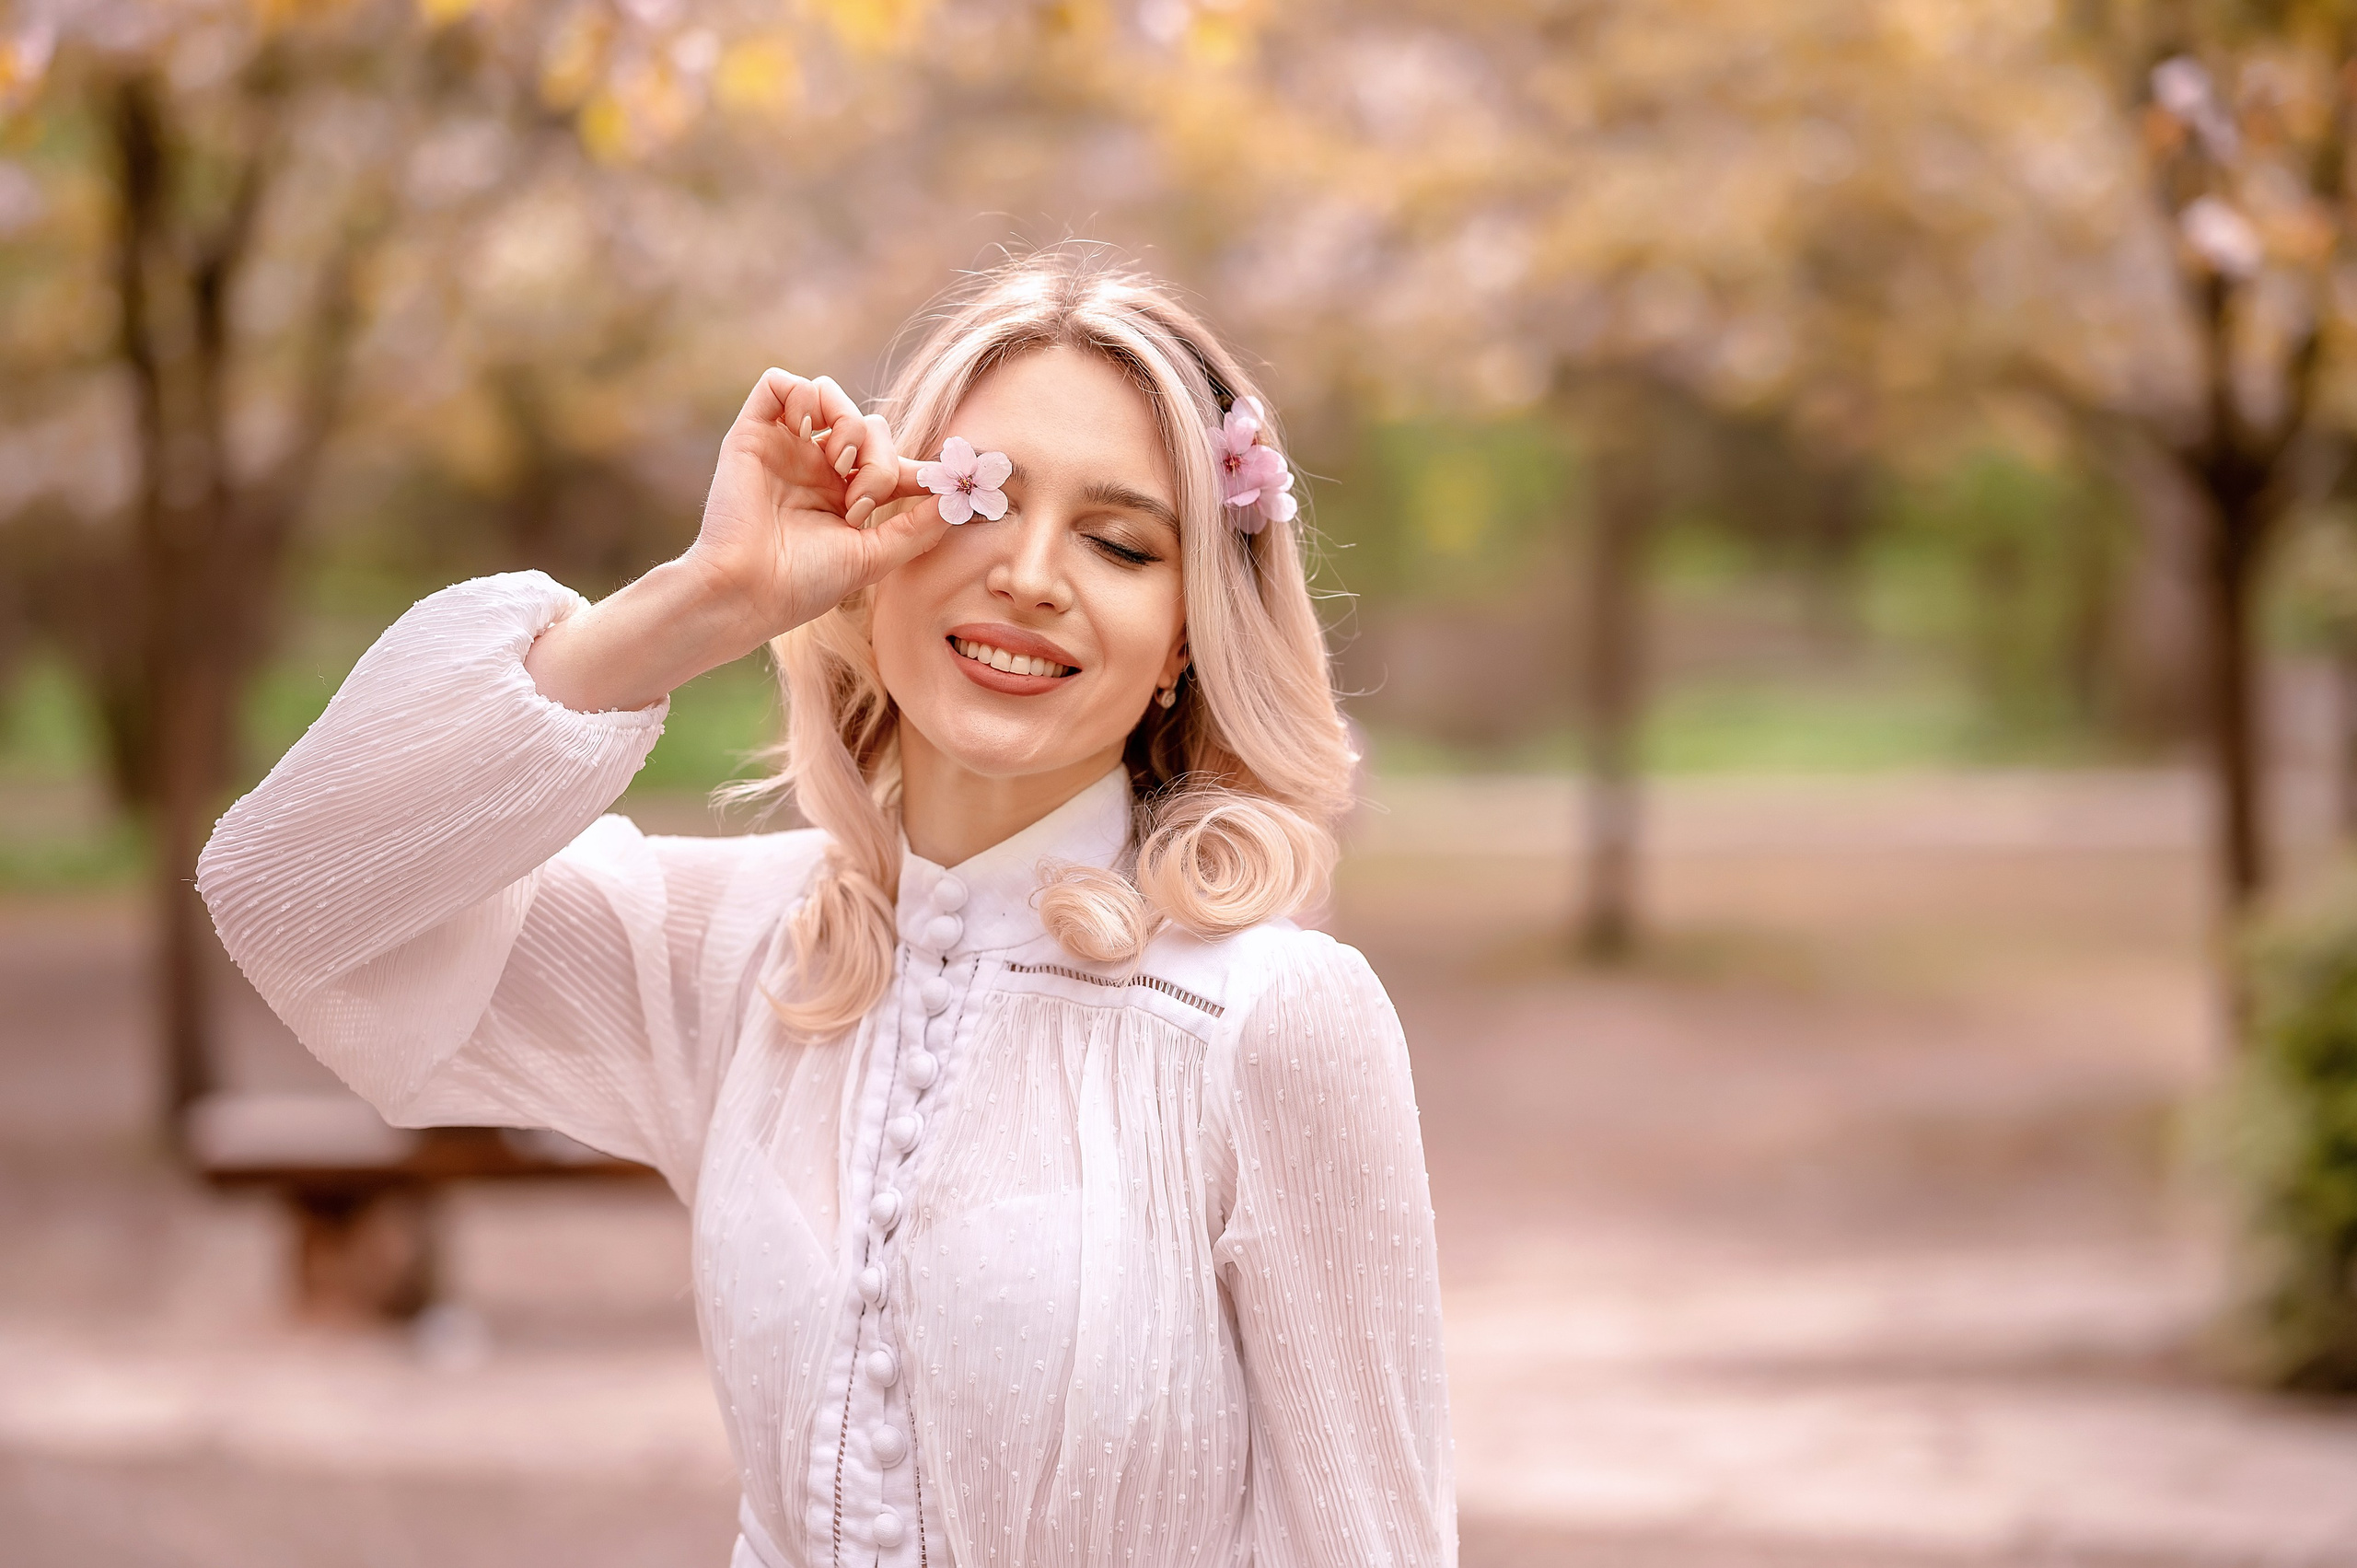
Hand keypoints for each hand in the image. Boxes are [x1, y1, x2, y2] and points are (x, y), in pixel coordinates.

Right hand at [686, 368, 946, 636]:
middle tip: (862, 504)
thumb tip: (958, 497)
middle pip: (869, 425)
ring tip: (840, 466)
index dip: (919, 465)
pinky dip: (804, 396)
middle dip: (880, 458)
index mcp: (844, 496)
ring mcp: (785, 448)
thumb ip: (918, 527)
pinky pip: (780, 383)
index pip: (891, 460)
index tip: (947, 479)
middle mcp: (816, 467)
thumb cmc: (805, 584)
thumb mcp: (874, 557)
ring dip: (849, 424)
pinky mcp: (751, 434)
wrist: (748, 591)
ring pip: (830, 396)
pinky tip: (810, 432)